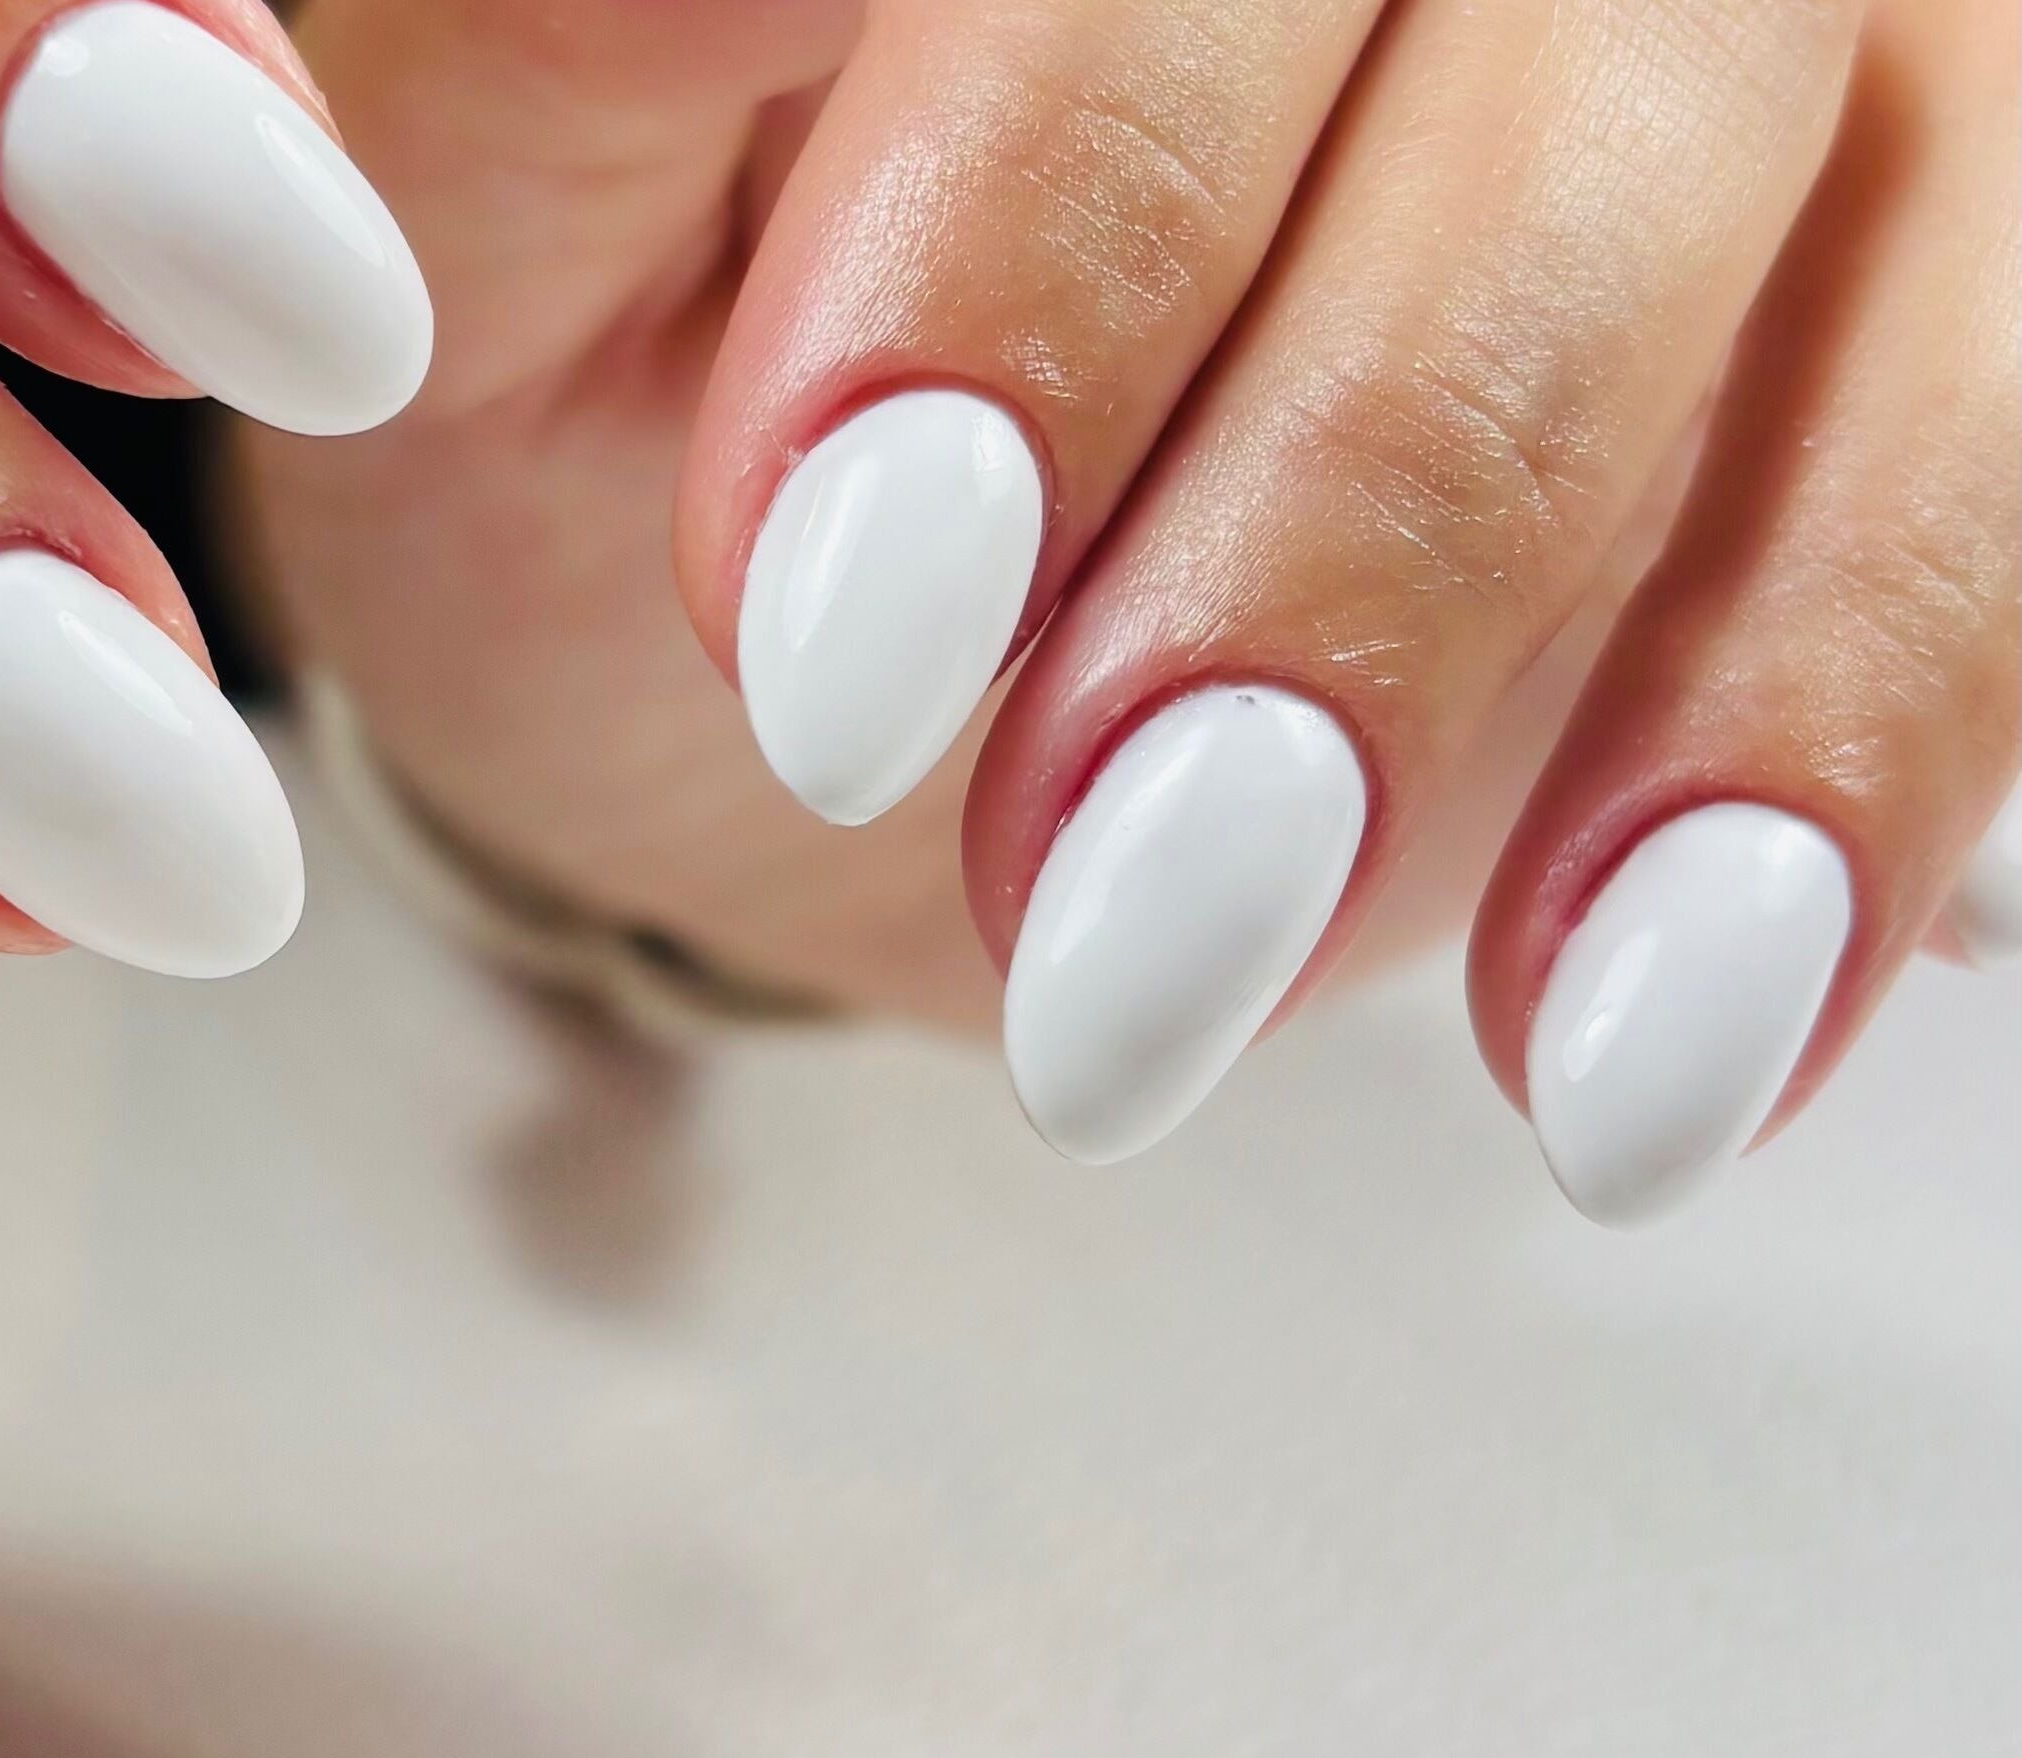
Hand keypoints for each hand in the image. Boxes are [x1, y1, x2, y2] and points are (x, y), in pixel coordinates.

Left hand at [239, 0, 2017, 1219]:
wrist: (814, 570)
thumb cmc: (618, 345)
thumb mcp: (515, 200)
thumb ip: (578, 40)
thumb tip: (518, 67)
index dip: (1044, 210)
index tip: (841, 621)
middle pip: (1518, 17)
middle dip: (1314, 486)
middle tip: (1079, 871)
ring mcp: (1748, 18)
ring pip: (1805, 207)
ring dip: (1530, 641)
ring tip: (1242, 979)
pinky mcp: (1937, 234)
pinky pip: (2014, 440)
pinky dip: (1845, 731)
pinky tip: (1648, 1026)